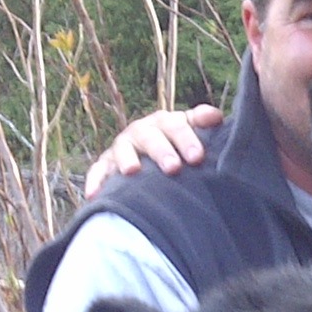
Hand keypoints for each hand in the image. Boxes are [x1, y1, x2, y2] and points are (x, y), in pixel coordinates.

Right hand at [83, 104, 225, 194]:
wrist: (149, 154)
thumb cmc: (176, 144)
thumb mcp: (189, 130)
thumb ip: (200, 121)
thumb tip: (216, 116)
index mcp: (165, 123)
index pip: (176, 126)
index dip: (186, 139)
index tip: (197, 158)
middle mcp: (142, 132)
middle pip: (150, 137)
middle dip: (161, 151)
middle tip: (173, 168)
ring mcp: (122, 148)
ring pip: (122, 150)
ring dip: (127, 160)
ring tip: (132, 172)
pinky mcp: (106, 165)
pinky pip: (99, 172)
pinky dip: (96, 181)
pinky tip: (94, 195)